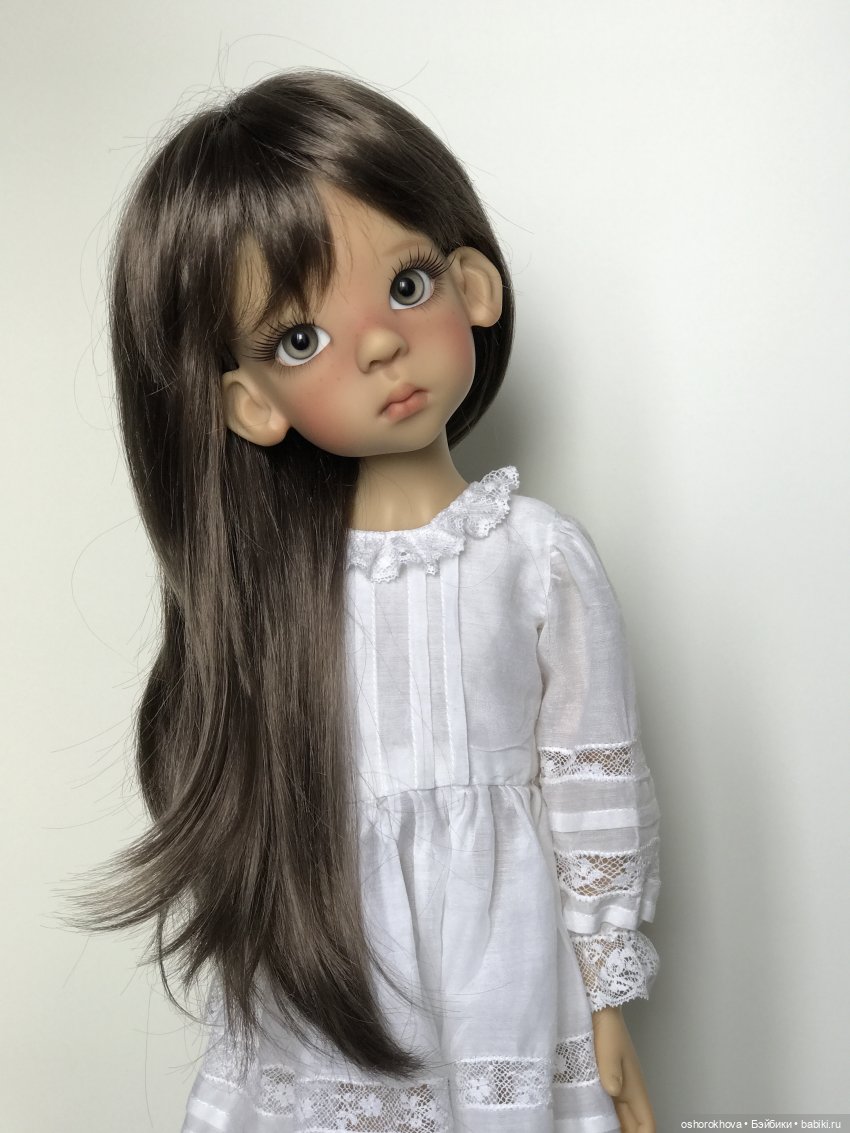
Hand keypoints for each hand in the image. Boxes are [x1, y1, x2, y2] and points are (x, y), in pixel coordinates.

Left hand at [591, 1005, 655, 1132]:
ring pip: (626, 1117)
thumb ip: (611, 1071)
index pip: (647, 1123)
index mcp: (635, 1088)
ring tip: (605, 1131)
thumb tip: (614, 1092)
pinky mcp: (610, 1079)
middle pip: (636, 1124)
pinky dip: (611, 1117)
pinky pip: (614, 1106)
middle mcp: (630, 1090)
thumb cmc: (608, 1028)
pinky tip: (599, 1119)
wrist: (602, 1010)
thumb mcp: (608, 1050)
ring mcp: (621, 1085)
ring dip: (622, 1128)